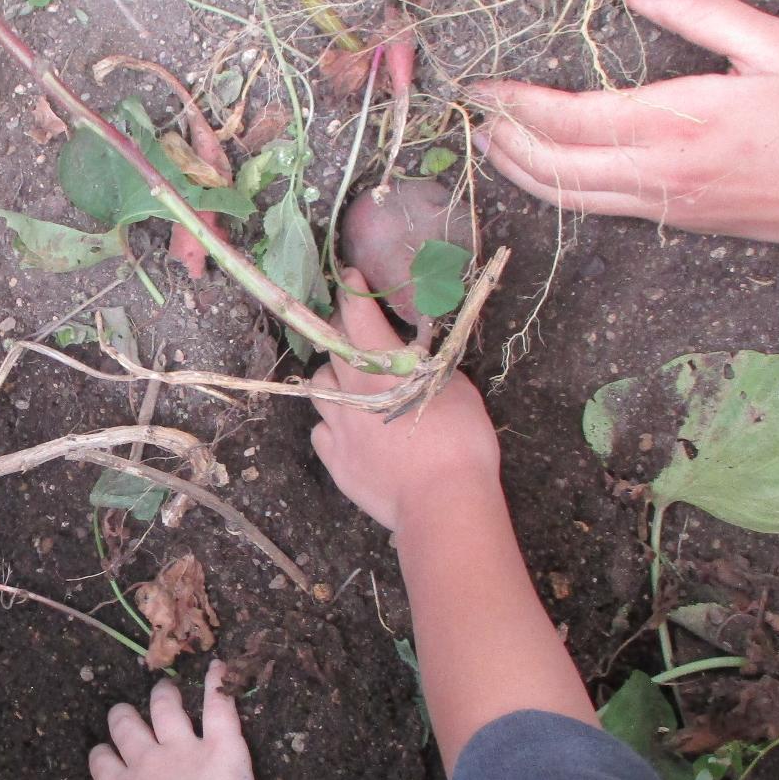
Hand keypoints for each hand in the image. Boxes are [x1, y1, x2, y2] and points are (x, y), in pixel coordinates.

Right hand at [87, 661, 259, 779]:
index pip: (105, 764)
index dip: (103, 755)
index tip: (105, 753)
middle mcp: (148, 764)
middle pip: (128, 728)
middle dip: (124, 718)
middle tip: (127, 712)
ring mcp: (184, 751)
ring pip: (166, 710)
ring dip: (164, 696)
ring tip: (165, 687)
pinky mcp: (221, 747)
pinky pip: (218, 708)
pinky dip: (218, 684)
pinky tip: (219, 667)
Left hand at [309, 275, 500, 533]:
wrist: (441, 501)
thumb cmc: (460, 440)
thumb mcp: (456, 388)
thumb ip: (429, 366)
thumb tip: (416, 356)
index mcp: (381, 365)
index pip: (357, 316)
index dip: (353, 293)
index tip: (352, 278)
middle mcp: (350, 390)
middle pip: (332, 349)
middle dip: (343, 335)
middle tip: (359, 336)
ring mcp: (338, 426)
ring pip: (318, 388)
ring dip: (333, 380)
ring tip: (352, 387)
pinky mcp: (334, 459)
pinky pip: (321, 430)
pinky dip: (332, 424)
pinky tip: (350, 430)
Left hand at [471, 0, 778, 258]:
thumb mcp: (777, 44)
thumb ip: (701, 11)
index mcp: (676, 122)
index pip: (567, 118)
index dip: (514, 103)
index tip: (482, 86)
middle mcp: (659, 172)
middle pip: (552, 168)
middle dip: (503, 142)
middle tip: (473, 117)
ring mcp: (667, 204)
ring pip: (570, 197)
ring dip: (523, 172)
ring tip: (491, 145)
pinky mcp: (680, 220)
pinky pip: (601, 207)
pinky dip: (561, 189)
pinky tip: (551, 170)